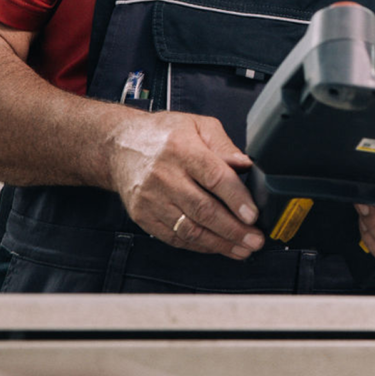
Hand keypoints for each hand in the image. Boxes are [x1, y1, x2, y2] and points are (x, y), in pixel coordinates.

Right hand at [106, 109, 264, 258]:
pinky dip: (199, 246)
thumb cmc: (163, 134)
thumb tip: (247, 165)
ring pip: (189, 229)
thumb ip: (224, 146)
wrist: (120, 146)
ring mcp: (151, 199)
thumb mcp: (198, 126)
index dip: (236, 199)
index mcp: (181, 149)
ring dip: (219, 243)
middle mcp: (164, 175)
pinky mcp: (142, 216)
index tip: (253, 215)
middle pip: (203, 209)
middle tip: (255, 240)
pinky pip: (174, 237)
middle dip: (233, 229)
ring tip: (241, 249)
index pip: (214, 177)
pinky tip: (217, 246)